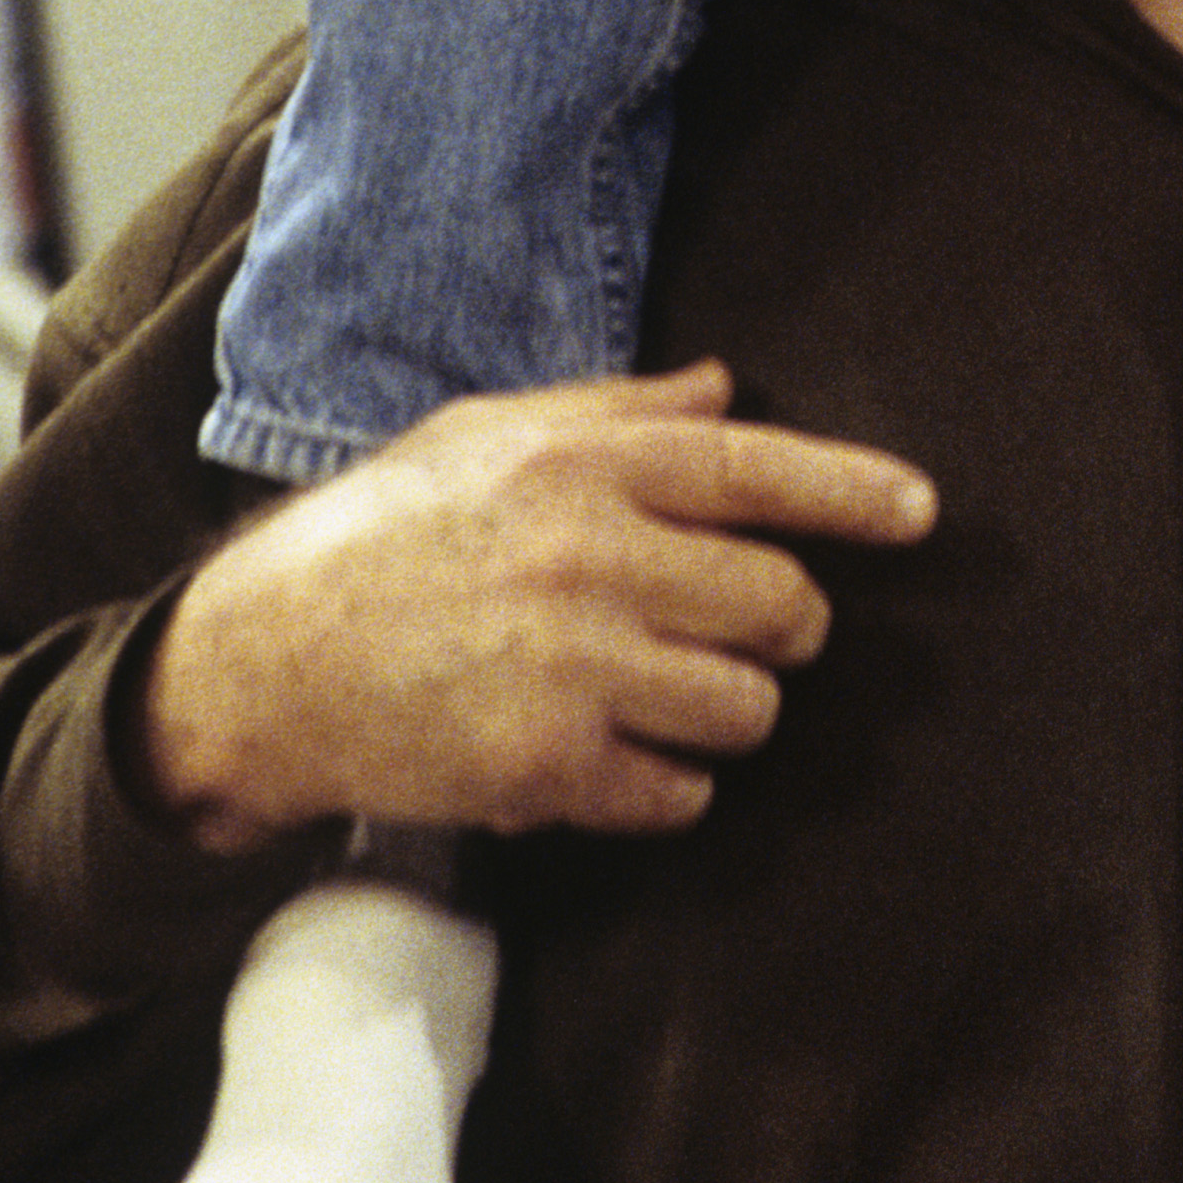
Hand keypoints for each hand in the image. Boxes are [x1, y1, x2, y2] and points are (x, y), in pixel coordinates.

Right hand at [142, 364, 936, 852]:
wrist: (259, 662)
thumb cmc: (382, 535)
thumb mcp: (488, 434)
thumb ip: (620, 411)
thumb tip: (730, 390)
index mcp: (582, 466)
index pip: (756, 470)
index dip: (853, 491)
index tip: (923, 513)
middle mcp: (589, 560)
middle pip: (779, 601)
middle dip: (785, 622)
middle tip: (749, 626)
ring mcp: (571, 670)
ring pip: (746, 706)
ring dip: (728, 710)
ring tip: (662, 693)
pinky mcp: (544, 769)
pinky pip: (679, 792)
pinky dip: (669, 786)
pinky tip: (613, 756)